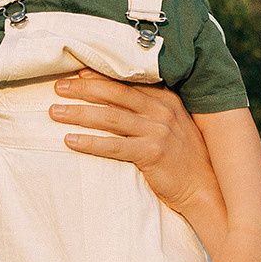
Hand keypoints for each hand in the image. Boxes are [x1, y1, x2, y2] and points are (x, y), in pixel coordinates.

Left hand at [49, 71, 222, 225]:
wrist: (205, 188)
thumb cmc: (184, 158)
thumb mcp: (172, 125)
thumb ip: (150, 111)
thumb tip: (115, 102)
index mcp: (166, 99)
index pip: (126, 83)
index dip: (99, 77)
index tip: (75, 73)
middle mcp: (162, 110)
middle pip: (114, 94)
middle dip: (83, 89)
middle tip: (58, 87)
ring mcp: (158, 131)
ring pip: (109, 117)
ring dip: (79, 113)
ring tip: (55, 112)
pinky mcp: (152, 153)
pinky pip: (114, 146)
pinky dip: (90, 142)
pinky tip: (70, 140)